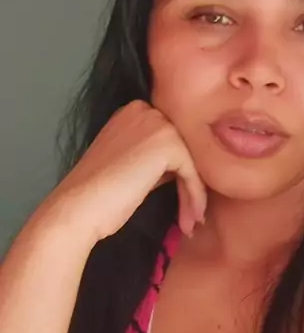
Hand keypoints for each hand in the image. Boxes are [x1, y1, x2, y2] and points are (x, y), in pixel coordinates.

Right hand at [37, 100, 205, 243]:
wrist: (79, 206)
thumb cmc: (99, 194)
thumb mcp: (129, 164)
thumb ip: (153, 157)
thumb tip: (184, 168)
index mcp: (133, 112)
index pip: (170, 139)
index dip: (178, 171)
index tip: (181, 199)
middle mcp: (146, 110)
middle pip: (184, 147)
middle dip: (189, 182)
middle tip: (191, 215)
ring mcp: (157, 123)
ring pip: (191, 160)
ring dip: (194, 194)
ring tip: (191, 221)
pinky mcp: (167, 143)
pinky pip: (193, 171)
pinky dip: (195, 195)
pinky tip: (191, 216)